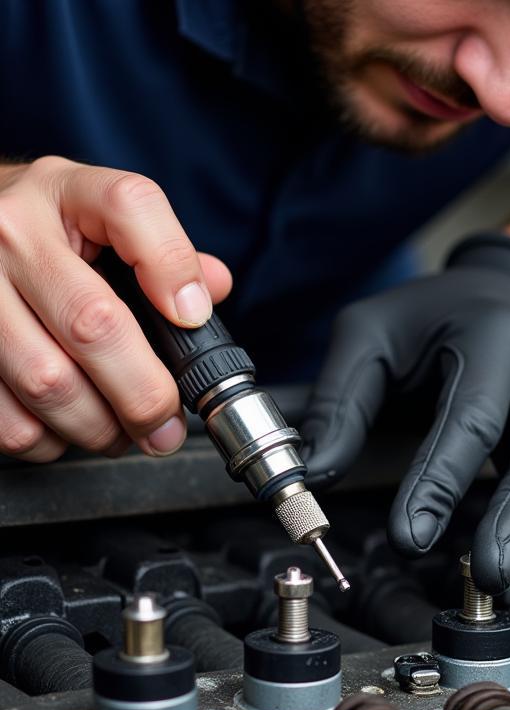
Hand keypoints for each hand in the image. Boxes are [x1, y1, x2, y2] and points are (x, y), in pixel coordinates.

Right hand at [0, 156, 231, 461]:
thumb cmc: (48, 233)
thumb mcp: (103, 220)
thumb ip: (165, 252)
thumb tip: (212, 288)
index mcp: (66, 192)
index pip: (130, 207)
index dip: (171, 267)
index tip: (193, 317)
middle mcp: (12, 231)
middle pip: (93, 324)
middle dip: (144, 395)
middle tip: (166, 426)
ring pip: (47, 382)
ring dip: (99, 427)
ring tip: (121, 432)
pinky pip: (7, 417)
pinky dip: (47, 439)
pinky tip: (65, 428)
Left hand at [301, 233, 509, 601]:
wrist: (506, 295)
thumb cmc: (432, 319)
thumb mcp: (370, 334)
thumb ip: (341, 402)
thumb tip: (315, 477)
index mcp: (496, 336)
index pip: (472, 419)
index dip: (440, 483)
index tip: (408, 538)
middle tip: (486, 576)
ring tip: (501, 587)